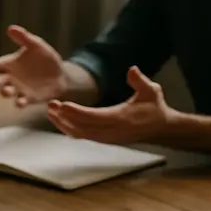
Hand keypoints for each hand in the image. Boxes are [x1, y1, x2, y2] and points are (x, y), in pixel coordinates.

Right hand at [0, 25, 65, 107]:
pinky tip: (20, 102)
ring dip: (5, 92)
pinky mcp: (28, 99)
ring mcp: (18, 89)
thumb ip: (24, 38)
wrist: (60, 74)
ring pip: (8, 92)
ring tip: (5, 91)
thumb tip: (11, 28)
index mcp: (9, 64)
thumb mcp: (36, 45)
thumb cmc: (44, 57)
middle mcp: (10, 78)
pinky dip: (20, 103)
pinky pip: (21, 101)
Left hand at [47, 66, 175, 144]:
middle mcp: (112, 132)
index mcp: (122, 119)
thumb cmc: (154, 107)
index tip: (63, 105)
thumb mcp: (152, 90)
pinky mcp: (103, 140)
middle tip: (51, 105)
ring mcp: (107, 138)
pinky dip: (69, 129)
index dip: (78, 112)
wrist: (160, 127)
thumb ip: (140, 81)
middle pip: (83, 128)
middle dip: (65, 117)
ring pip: (80, 134)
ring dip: (63, 124)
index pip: (95, 117)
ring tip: (51, 111)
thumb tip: (132, 70)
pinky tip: (59, 119)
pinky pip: (83, 136)